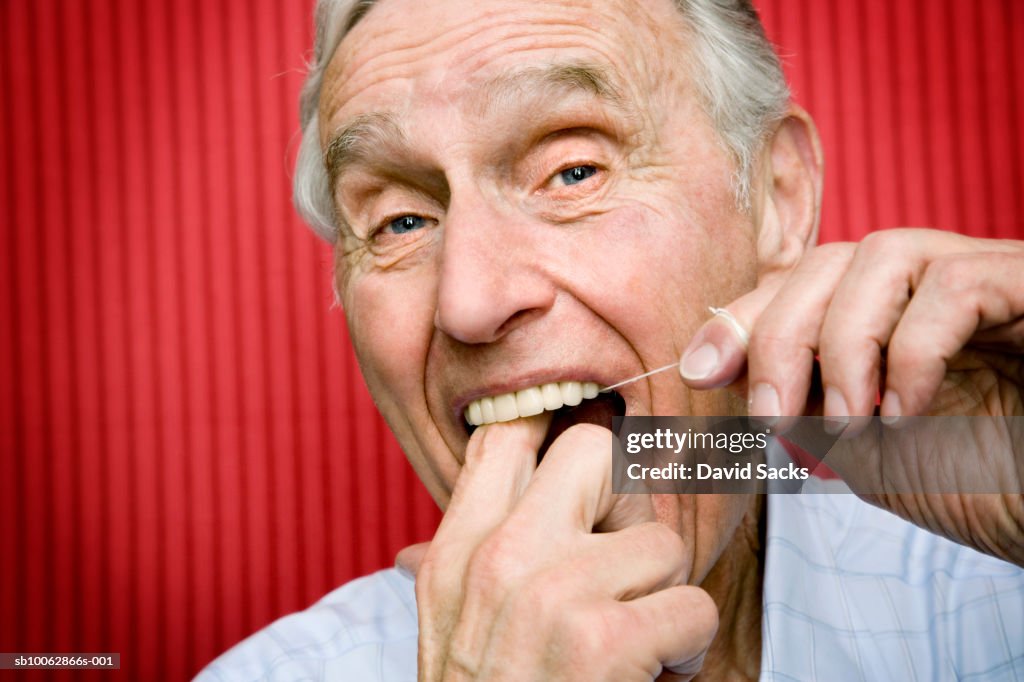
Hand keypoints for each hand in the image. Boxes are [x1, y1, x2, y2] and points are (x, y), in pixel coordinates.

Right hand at [399, 416, 717, 680]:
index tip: (582, 465)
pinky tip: (652, 676)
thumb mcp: (448, 629)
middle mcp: (496, 557)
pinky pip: (690, 603)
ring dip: (664, 598)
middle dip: (625, 502)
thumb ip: (458, 563)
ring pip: (660, 541)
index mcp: (455, 552)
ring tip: (634, 643)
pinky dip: (687, 648)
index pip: (504, 436)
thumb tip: (429, 529)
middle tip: (621, 563)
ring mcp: (548, 592)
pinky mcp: (604, 640)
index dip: (553, 430)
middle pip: (593, 450)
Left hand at [678, 228, 1023, 562]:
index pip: (803, 283)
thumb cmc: (980, 487)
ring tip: (845, 425)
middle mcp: (936, 285)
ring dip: (842, 344)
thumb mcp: (862, 447)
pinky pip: (958, 284)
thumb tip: (711, 361)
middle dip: (779, 335)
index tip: (700, 369)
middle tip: (771, 416)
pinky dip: (910, 351)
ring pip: (884, 254)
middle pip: (831, 260)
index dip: (745, 316)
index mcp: (892, 313)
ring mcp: (993, 280)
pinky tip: (904, 414)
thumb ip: (797, 398)